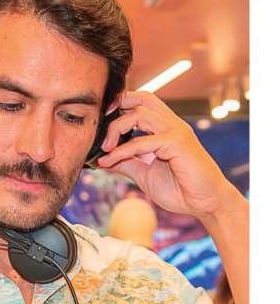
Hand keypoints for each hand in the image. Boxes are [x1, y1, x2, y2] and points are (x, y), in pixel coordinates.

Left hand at [98, 91, 242, 219]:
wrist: (205, 203)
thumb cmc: (180, 190)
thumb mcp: (145, 175)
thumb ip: (127, 163)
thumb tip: (105, 159)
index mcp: (166, 127)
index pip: (143, 101)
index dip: (122, 104)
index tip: (102, 121)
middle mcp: (172, 124)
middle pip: (140, 99)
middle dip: (116, 108)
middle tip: (98, 128)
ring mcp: (176, 131)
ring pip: (139, 115)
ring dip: (115, 130)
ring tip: (104, 149)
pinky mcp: (177, 144)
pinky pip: (142, 142)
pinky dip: (122, 151)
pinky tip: (110, 161)